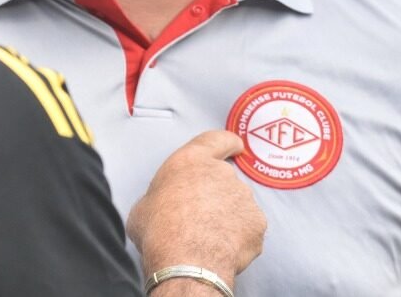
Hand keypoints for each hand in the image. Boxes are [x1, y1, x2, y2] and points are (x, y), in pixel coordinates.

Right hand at [126, 130, 265, 291]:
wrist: (186, 261)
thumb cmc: (159, 231)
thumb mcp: (144, 206)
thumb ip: (160, 197)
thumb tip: (161, 208)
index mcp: (191, 161)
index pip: (215, 140)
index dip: (227, 143)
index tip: (235, 146)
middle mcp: (222, 173)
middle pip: (224, 179)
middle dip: (216, 195)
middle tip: (200, 218)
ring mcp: (244, 197)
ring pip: (238, 205)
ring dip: (228, 217)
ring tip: (209, 239)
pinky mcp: (257, 223)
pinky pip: (249, 229)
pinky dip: (240, 238)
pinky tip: (223, 250)